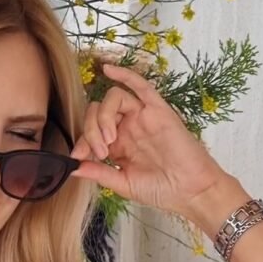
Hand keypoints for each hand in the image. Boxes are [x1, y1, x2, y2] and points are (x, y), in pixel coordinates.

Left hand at [69, 63, 230, 214]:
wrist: (190, 191)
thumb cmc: (161, 190)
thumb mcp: (123, 184)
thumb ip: (99, 173)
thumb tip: (72, 167)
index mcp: (118, 146)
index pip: (90, 132)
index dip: (81, 141)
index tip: (78, 157)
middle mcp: (128, 128)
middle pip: (98, 112)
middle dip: (91, 130)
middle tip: (99, 152)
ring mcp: (142, 117)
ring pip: (113, 99)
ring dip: (104, 115)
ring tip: (109, 139)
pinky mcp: (158, 110)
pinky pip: (140, 86)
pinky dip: (125, 75)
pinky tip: (108, 70)